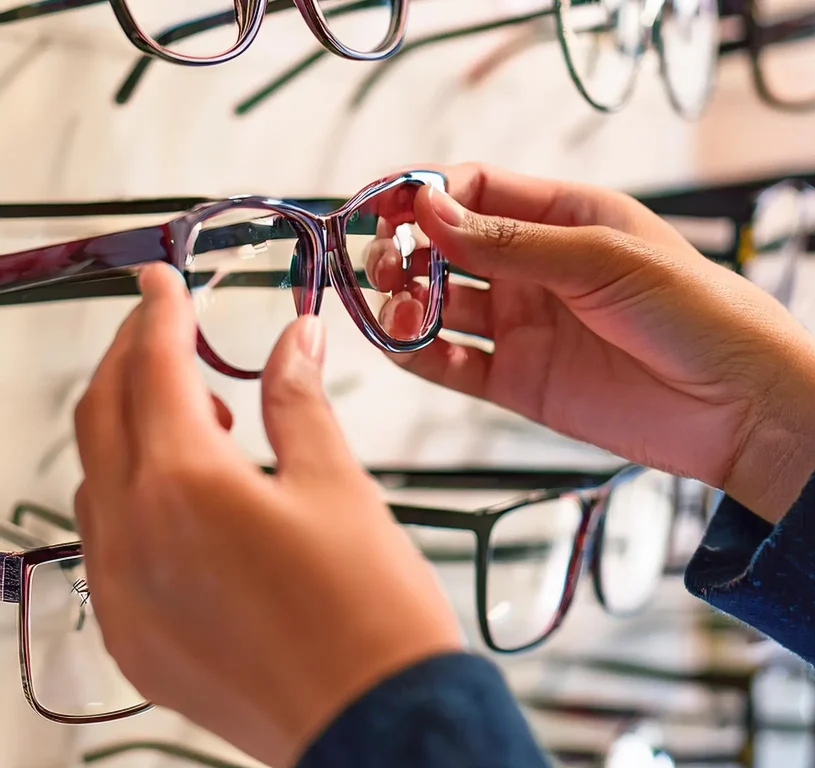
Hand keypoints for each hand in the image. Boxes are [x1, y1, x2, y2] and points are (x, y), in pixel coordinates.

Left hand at [73, 264, 460, 767]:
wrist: (378, 723)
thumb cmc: (371, 612)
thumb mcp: (338, 485)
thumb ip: (298, 402)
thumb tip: (292, 341)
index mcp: (189, 487)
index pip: (157, 371)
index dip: (161, 315)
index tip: (164, 282)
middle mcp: (135, 540)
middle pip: (104, 417)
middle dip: (133, 359)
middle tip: (167, 328)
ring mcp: (124, 597)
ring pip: (97, 480)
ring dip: (132, 430)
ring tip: (202, 418)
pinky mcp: (133, 641)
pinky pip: (106, 546)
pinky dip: (132, 499)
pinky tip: (186, 498)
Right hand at [380, 164, 814, 522]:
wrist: (740, 407)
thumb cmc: (698, 314)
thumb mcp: (605, 260)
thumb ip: (513, 243)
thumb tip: (431, 211)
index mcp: (566, 217)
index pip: (476, 190)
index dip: (427, 194)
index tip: (389, 206)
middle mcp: (538, 269)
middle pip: (447, 246)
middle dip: (406, 247)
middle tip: (384, 260)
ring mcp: (526, 326)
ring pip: (441, 305)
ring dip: (407, 300)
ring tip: (400, 304)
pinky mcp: (520, 382)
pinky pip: (452, 364)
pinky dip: (418, 353)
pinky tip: (402, 342)